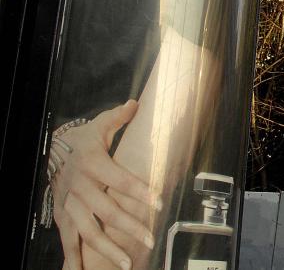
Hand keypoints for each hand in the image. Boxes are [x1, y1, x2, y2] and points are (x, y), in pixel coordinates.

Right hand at [51, 101, 160, 269]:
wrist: (50, 154)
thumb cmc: (82, 141)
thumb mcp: (99, 125)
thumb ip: (118, 117)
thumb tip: (136, 103)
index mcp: (93, 165)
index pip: (120, 180)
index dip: (139, 192)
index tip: (159, 202)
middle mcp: (81, 188)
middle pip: (107, 211)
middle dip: (129, 227)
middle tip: (150, 238)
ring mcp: (70, 206)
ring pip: (89, 231)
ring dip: (108, 250)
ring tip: (127, 263)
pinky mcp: (62, 218)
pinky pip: (68, 242)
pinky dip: (74, 260)